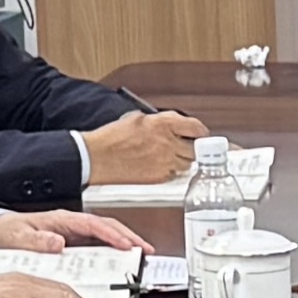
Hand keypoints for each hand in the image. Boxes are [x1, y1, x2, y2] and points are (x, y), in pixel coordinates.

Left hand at [0, 209, 147, 254]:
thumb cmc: (7, 232)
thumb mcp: (17, 237)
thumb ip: (36, 239)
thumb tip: (57, 241)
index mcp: (61, 220)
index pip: (94, 224)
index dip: (112, 234)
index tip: (127, 244)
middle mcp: (71, 225)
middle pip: (107, 228)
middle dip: (129, 237)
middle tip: (147, 251)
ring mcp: (73, 235)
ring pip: (106, 236)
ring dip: (125, 245)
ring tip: (141, 257)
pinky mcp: (72, 245)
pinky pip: (97, 247)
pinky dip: (112, 253)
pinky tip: (120, 264)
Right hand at [82, 109, 205, 186]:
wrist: (97, 157)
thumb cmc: (111, 138)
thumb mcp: (136, 119)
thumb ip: (156, 121)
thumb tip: (166, 124)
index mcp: (163, 124)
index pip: (195, 127)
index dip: (200, 132)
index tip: (201, 134)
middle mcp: (168, 143)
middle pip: (195, 149)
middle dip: (194, 148)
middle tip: (191, 148)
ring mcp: (164, 162)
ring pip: (187, 164)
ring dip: (184, 161)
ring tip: (174, 158)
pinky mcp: (158, 178)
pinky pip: (174, 175)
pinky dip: (172, 172)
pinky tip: (161, 167)